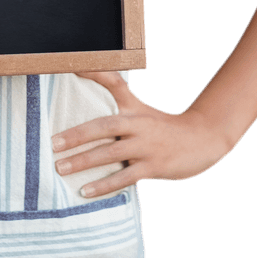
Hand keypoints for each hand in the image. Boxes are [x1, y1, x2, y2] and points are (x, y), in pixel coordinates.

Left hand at [52, 70, 232, 197]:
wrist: (203, 139)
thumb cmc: (165, 129)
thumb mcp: (143, 112)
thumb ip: (118, 112)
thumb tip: (88, 117)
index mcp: (134, 108)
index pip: (115, 83)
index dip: (95, 73)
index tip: (73, 67)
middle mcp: (138, 123)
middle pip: (104, 126)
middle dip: (77, 135)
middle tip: (53, 143)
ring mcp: (146, 146)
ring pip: (110, 153)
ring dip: (84, 161)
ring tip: (60, 168)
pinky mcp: (154, 166)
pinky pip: (124, 177)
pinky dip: (104, 185)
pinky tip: (85, 191)